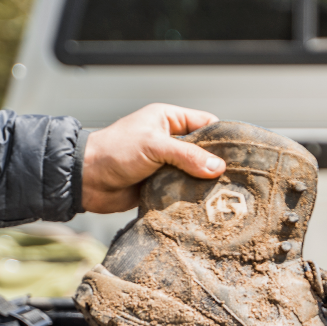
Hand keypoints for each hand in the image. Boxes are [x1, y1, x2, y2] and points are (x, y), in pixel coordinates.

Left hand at [80, 103, 225, 212]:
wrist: (86, 180)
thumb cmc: (114, 152)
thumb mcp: (154, 146)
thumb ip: (187, 155)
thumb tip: (218, 167)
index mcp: (169, 120)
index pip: (206, 123)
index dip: (222, 136)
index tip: (240, 152)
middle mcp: (170, 141)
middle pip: (205, 151)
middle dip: (217, 163)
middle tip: (237, 177)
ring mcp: (167, 164)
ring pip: (196, 173)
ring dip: (206, 183)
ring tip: (226, 194)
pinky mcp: (162, 186)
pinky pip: (184, 190)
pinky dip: (193, 197)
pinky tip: (207, 205)